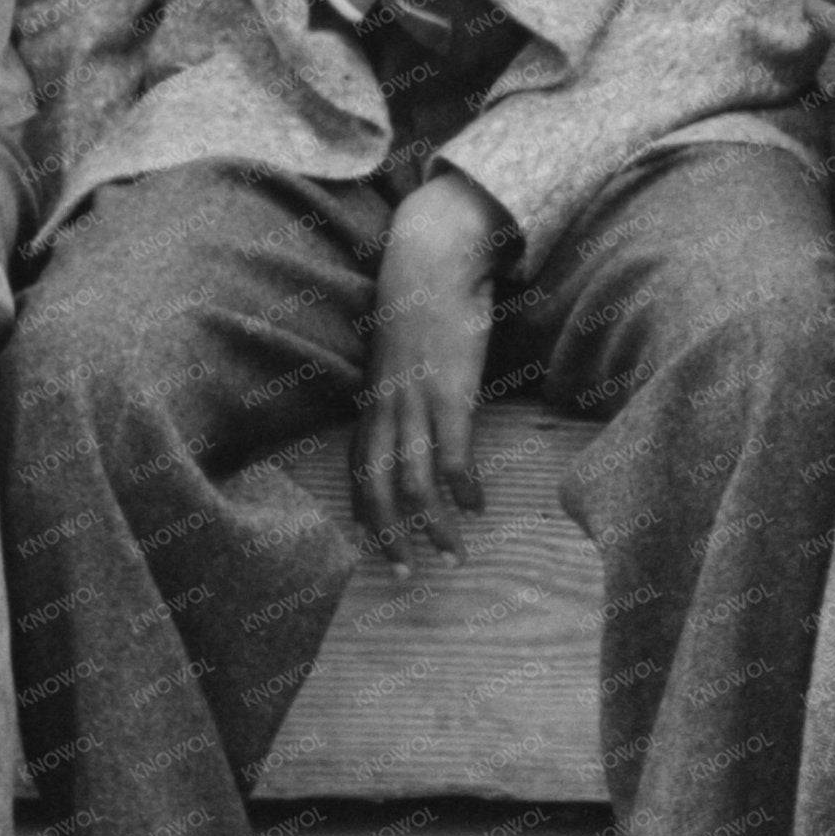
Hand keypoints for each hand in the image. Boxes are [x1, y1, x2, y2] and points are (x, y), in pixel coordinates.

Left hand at [358, 169, 510, 572]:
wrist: (433, 259)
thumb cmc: (422, 303)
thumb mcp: (400, 355)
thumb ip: (402, 390)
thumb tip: (416, 419)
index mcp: (372, 401)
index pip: (357, 471)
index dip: (365, 513)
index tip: (378, 548)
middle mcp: (385, 408)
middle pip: (375, 489)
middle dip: (388, 537)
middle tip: (405, 576)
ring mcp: (416, 401)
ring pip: (413, 481)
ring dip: (432, 525)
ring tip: (453, 555)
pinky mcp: (450, 390)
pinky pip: (453, 452)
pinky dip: (462, 485)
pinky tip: (477, 503)